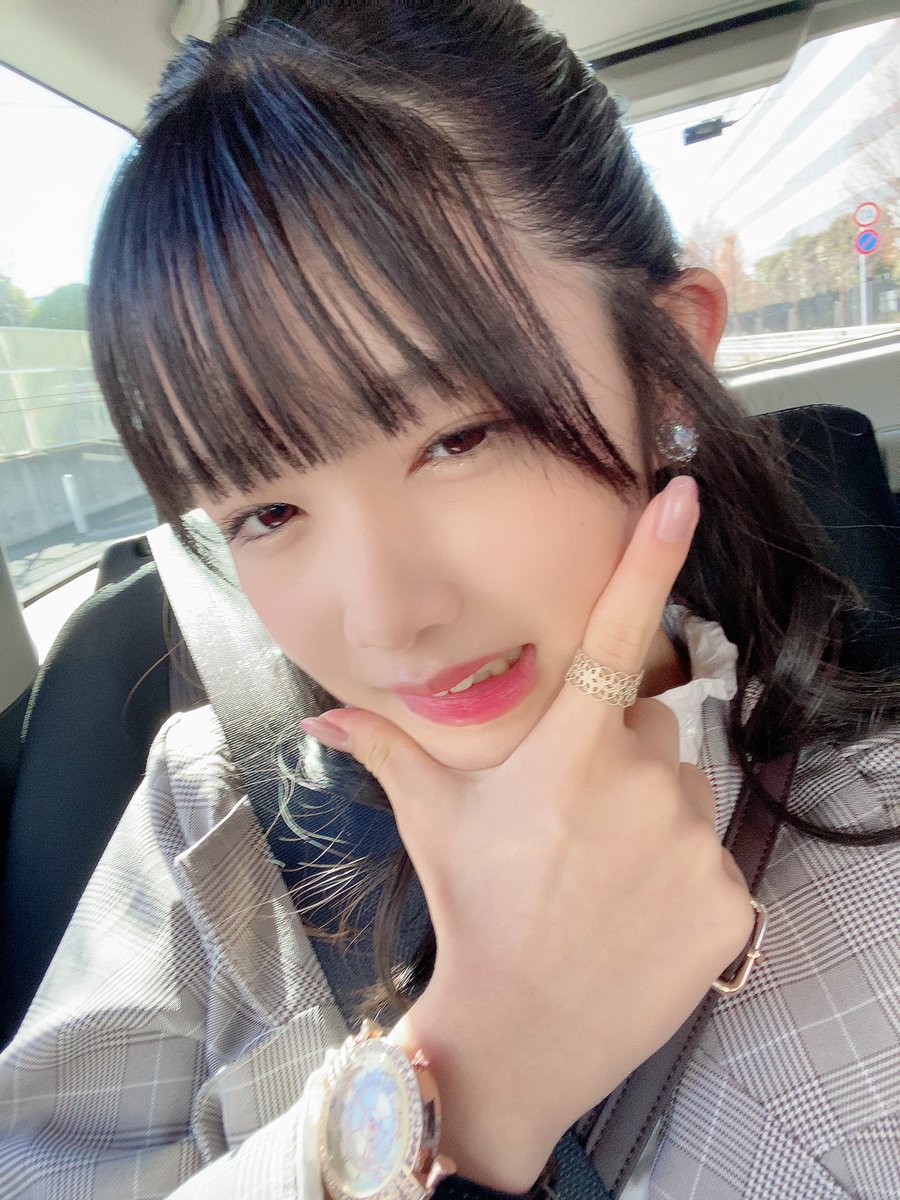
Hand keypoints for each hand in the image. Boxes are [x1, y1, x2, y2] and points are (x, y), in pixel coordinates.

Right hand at [302, 477, 753, 1190]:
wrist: (522, 1034)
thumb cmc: (475, 910)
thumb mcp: (433, 820)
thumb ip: (386, 749)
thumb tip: (318, 714)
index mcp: (568, 754)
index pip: (614, 635)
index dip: (650, 559)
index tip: (681, 498)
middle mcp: (640, 787)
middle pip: (650, 726)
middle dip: (620, 752)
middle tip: (573, 818)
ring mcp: (693, 846)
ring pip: (684, 790)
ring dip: (654, 813)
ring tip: (603, 871)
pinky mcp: (730, 901)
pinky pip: (715, 857)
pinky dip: (685, 874)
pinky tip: (638, 913)